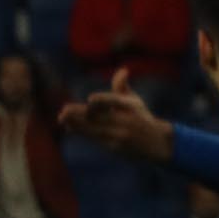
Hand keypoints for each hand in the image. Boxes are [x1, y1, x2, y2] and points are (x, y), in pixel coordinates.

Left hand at [60, 86, 174, 163]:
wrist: (157, 144)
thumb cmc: (141, 118)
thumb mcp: (135, 102)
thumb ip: (122, 88)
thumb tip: (122, 70)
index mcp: (132, 107)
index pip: (116, 102)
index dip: (104, 100)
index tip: (91, 99)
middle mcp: (126, 121)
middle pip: (101, 117)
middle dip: (81, 114)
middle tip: (64, 110)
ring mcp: (120, 135)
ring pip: (95, 129)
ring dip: (76, 124)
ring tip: (61, 118)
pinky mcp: (114, 147)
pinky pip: (94, 139)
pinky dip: (81, 132)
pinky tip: (69, 127)